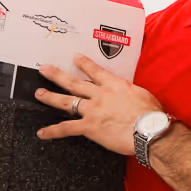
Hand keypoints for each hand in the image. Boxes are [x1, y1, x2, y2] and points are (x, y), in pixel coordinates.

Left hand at [32, 55, 161, 154]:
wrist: (149, 129)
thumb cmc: (151, 114)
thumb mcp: (141, 94)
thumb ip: (128, 92)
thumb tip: (127, 95)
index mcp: (114, 85)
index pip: (95, 71)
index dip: (83, 63)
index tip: (75, 57)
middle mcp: (100, 95)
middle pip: (73, 83)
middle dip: (57, 74)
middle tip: (44, 69)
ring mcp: (92, 110)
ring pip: (66, 102)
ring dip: (50, 97)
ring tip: (39, 93)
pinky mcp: (89, 127)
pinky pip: (67, 128)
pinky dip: (53, 131)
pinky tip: (42, 133)